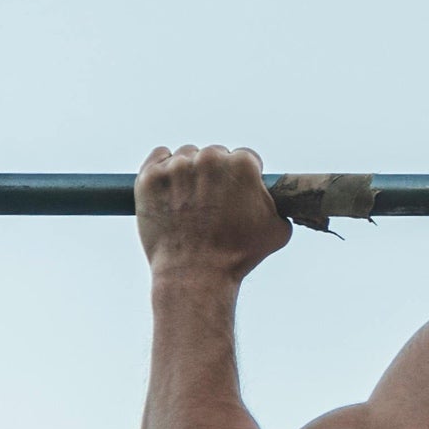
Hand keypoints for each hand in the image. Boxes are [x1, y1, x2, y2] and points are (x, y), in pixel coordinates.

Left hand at [136, 144, 290, 279]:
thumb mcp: (277, 230)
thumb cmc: (239, 255)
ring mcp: (177, 166)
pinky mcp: (150, 175)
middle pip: (216, 154)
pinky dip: (166, 169)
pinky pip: (160, 156)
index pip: (247, 158)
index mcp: (242, 165)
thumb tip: (273, 198)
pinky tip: (173, 188)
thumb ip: (277, 205)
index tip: (240, 193)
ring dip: (191, 171)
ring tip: (193, 201)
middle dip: (218, 174)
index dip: (247, 178)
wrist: (196, 274)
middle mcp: (209, 158)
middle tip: (216, 202)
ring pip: (187, 156)